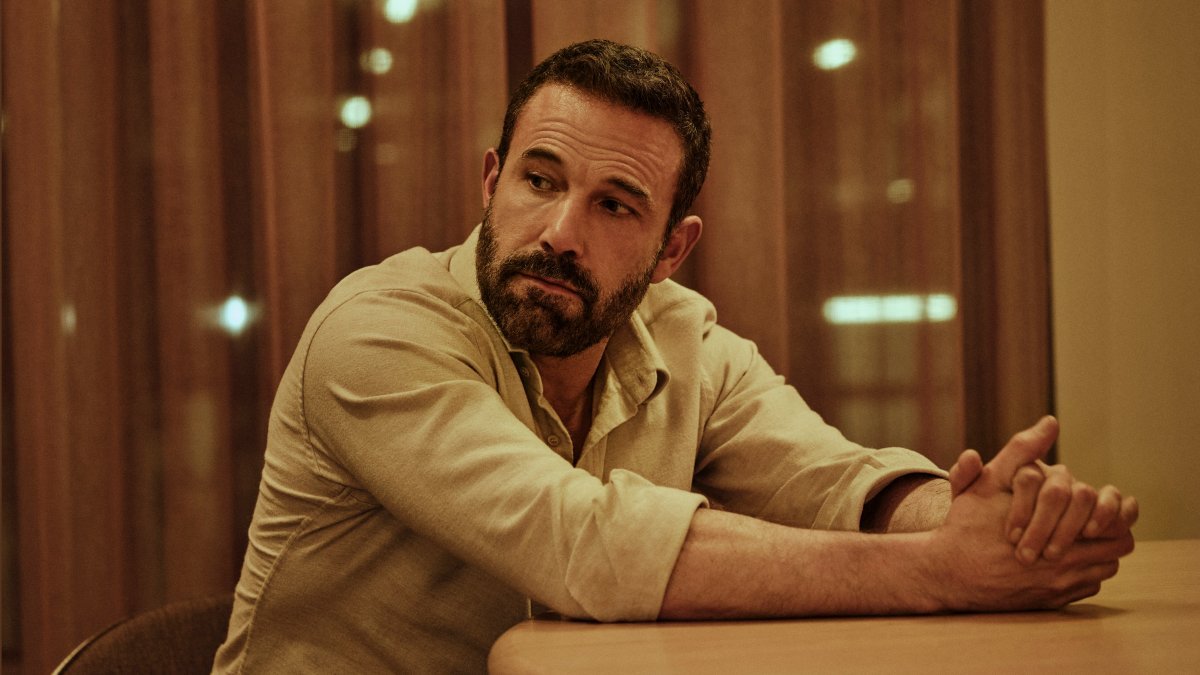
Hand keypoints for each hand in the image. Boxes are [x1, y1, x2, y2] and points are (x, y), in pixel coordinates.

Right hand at [929, 420, 1134, 610]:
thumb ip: (1021, 451)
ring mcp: (1060, 586)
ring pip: (1105, 568)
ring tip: (1080, 536)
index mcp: (1055, 531)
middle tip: (1094, 517)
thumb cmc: (967, 525)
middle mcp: (1063, 564)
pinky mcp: (1052, 603)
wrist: (946, 572)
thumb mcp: (988, 481)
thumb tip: (1050, 423)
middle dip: (1109, 530)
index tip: (1099, 500)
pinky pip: (1088, 587)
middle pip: (1116, 545)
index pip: (1113, 522)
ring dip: (1098, 551)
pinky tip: (1063, 558)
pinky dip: (1083, 573)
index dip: (1112, 509)